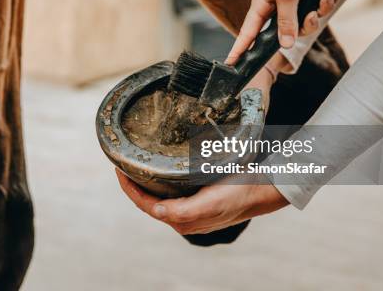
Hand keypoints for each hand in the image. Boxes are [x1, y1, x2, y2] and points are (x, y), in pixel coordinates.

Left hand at [116, 170, 288, 234]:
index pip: (145, 205)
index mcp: (183, 220)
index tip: (119, 169)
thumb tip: (155, 212)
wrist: (262, 190)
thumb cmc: (238, 195)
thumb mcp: (210, 202)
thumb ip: (182, 211)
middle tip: (123, 163)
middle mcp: (184, 217)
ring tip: (135, 165)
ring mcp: (191, 209)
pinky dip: (159, 182)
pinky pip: (171, 193)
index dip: (129, 189)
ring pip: (159, 196)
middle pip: (149, 202)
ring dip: (145, 183)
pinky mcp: (198, 200)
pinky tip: (158, 169)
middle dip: (134, 185)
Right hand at [227, 0, 339, 61]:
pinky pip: (316, 10)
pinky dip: (325, 3)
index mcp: (262, 4)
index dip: (239, 48)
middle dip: (302, 26)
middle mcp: (276, 5)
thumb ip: (285, 22)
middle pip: (285, 32)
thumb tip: (284, 44)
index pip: (248, 32)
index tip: (231, 63)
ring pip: (305, 22)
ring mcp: (293, 2)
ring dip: (317, 12)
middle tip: (310, 17)